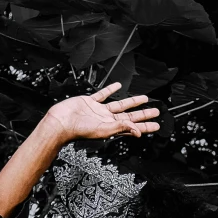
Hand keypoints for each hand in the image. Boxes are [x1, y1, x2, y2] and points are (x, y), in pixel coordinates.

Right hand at [44, 81, 159, 141]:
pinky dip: (110, 90)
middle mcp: (107, 118)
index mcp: (112, 126)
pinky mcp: (90, 102)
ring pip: (120, 104)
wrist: (61, 122)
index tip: (156, 125)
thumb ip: (122, 127)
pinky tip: (117, 86)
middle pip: (130, 115)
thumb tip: (139, 132)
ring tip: (143, 98)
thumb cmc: (78, 130)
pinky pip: (103, 95)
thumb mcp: (105, 130)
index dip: (145, 125)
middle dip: (143, 114)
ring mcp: (99, 110)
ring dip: (132, 101)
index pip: (133, 126)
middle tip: (155, 112)